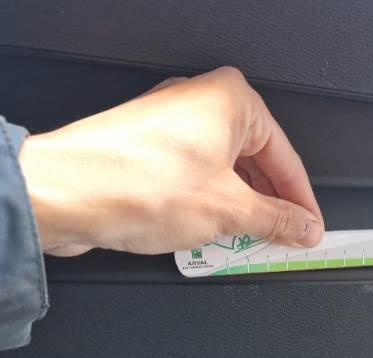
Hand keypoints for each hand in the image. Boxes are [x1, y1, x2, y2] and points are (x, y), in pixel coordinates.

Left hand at [18, 67, 323, 256]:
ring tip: (248, 243)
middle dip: (270, 207)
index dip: (302, 203)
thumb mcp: (227, 211)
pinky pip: (196, 179)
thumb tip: (303, 226)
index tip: (310, 230)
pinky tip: (213, 235)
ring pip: (225, 173)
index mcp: (231, 100)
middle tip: (283, 241)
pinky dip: (210, 207)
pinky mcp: (149, 149)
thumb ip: (277, 220)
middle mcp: (201, 104)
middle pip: (256, 163)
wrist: (62, 194)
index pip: (286, 158)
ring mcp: (172, 126)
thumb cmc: (132, 183)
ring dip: (239, 211)